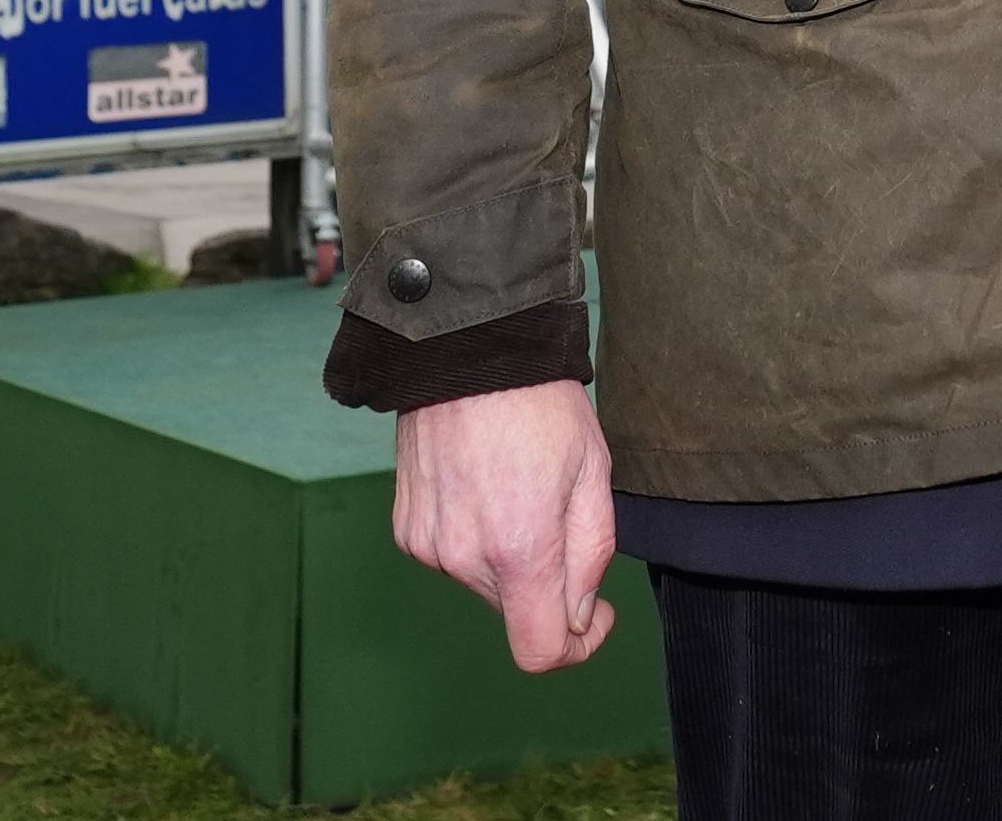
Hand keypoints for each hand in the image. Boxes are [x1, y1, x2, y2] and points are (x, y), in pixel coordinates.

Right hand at [394, 381, 620, 668]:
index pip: (541, 651)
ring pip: (484, 584)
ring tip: (518, 486)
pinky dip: (476, 538)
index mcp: (519, 550)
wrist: (465, 350)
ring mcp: (428, 545)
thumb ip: (591, 556)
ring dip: (509, 558)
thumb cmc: (540, 404)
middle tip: (560, 513)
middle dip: (547, 583)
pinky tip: (483, 485)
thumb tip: (579, 616)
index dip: (577, 647)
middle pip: (516, 612)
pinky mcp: (406, 529)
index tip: (595, 613)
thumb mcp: (593, 474)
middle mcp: (464, 558)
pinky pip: (452, 557)